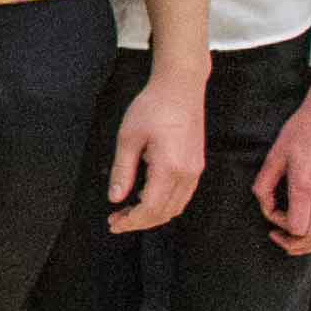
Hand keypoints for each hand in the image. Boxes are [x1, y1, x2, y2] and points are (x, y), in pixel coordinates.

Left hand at [107, 74, 205, 233]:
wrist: (180, 87)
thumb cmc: (153, 106)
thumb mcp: (128, 137)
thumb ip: (123, 170)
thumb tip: (115, 198)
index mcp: (169, 168)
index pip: (150, 208)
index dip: (131, 221)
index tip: (113, 224)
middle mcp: (187, 174)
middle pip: (165, 212)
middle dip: (140, 222)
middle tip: (116, 221)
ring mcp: (195, 171)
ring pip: (176, 207)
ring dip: (153, 215)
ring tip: (128, 212)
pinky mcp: (196, 165)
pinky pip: (182, 195)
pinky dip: (164, 204)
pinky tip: (147, 198)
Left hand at [256, 83, 310, 252]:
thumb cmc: (302, 129)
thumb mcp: (275, 154)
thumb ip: (265, 183)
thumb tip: (264, 204)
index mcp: (305, 187)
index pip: (297, 228)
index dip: (281, 227)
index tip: (272, 214)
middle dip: (295, 242)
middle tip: (281, 236)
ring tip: (298, 233)